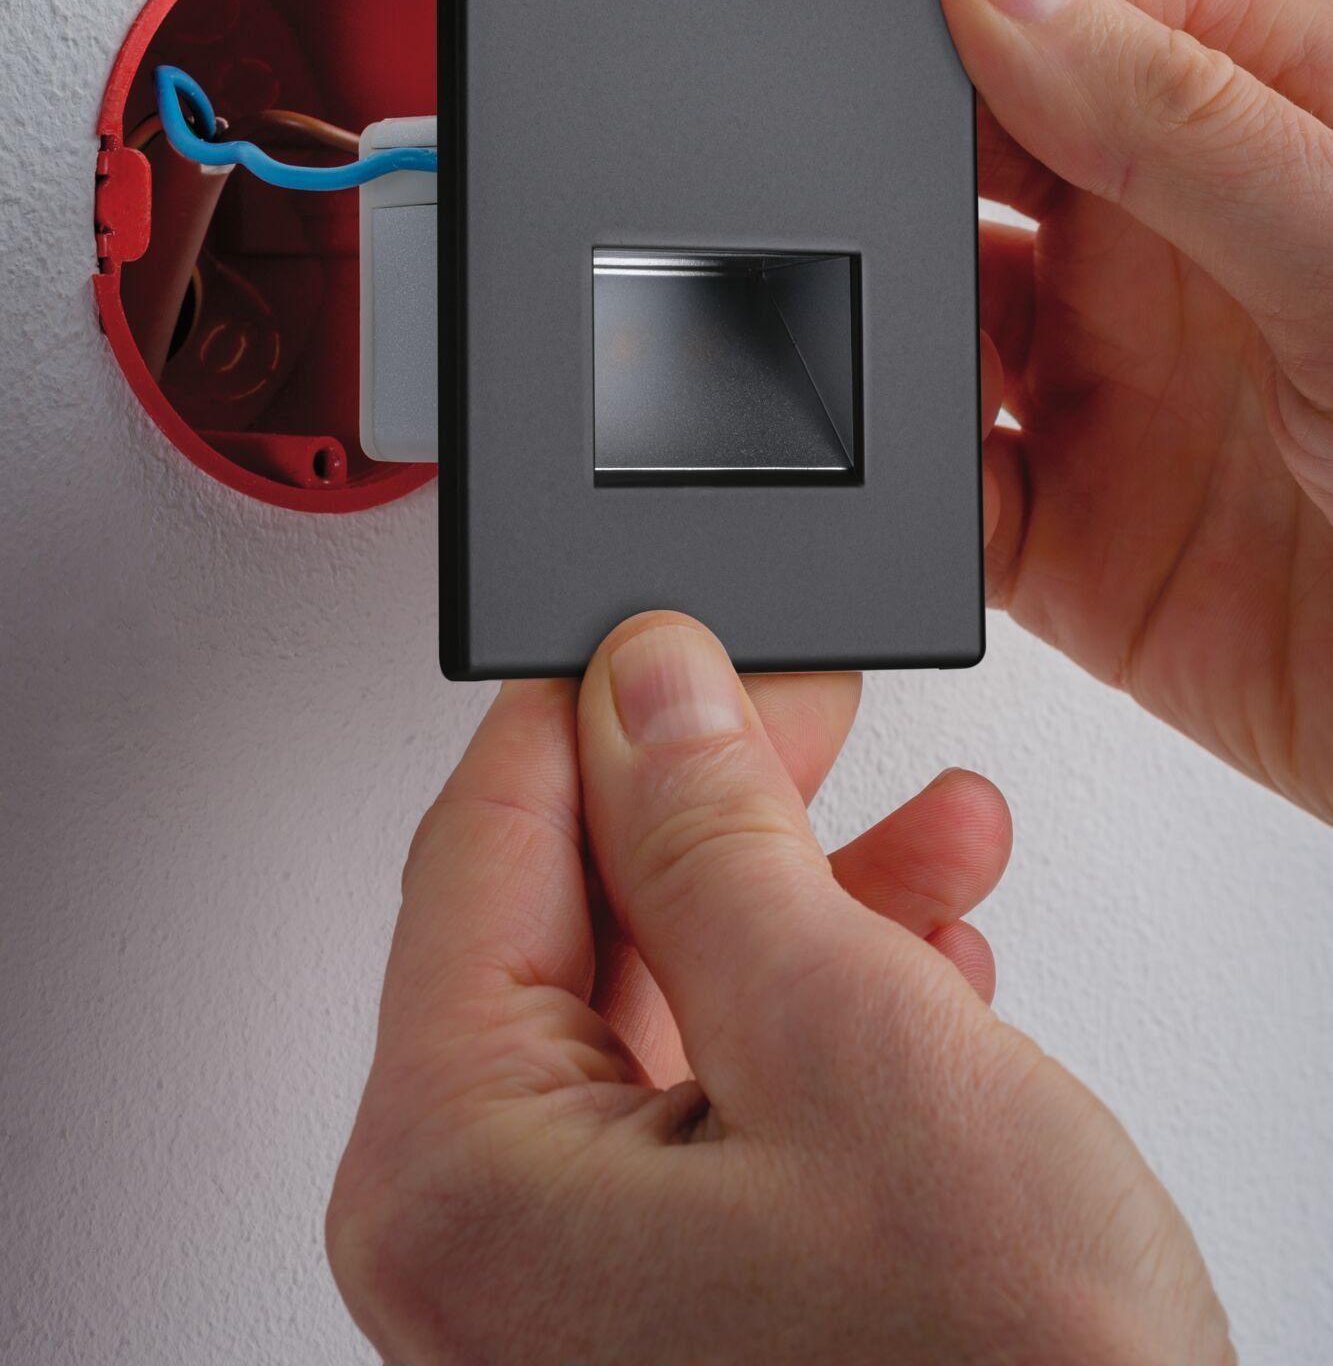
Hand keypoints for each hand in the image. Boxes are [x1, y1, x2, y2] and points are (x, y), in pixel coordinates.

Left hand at [328, 613, 1229, 1363]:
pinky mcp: (664, 1293)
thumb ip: (711, 835)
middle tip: (813, 712)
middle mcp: (477, 1242)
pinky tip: (922, 953)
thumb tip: (647, 685)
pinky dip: (818, 1003)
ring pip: (664, 990)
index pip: (481, 841)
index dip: (597, 706)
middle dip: (726, 803)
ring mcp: (566, 1280)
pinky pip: (713, 1086)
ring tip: (928, 833)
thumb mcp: (842, 1037)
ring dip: (802, 893)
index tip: (685, 631)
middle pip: (573, 913)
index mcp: (451, 1177)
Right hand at [838, 0, 1332, 819]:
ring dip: (874, 338)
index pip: (1066, 2)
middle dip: (877, 170)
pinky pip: (938, 499)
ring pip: (928, 329)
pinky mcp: (1071, 540)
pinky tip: (925, 491)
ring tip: (872, 352)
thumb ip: (1173, 113)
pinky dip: (899, 499)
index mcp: (1260, 124)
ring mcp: (1114, 392)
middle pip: (965, 161)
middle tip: (818, 195)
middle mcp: (1171, 248)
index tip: (822, 1)